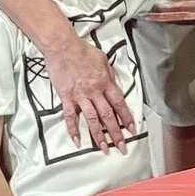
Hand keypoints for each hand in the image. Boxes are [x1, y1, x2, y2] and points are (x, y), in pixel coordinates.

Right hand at [44, 26, 137, 149]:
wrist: (62, 46)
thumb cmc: (82, 50)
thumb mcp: (103, 59)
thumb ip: (110, 75)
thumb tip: (114, 85)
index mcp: (105, 82)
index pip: (119, 103)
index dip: (127, 118)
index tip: (132, 129)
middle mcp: (95, 91)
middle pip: (108, 115)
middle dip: (116, 133)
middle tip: (122, 147)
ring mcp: (80, 96)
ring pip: (92, 119)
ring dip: (98, 136)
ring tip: (104, 148)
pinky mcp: (67, 97)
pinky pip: (70, 116)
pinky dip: (73, 129)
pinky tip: (77, 141)